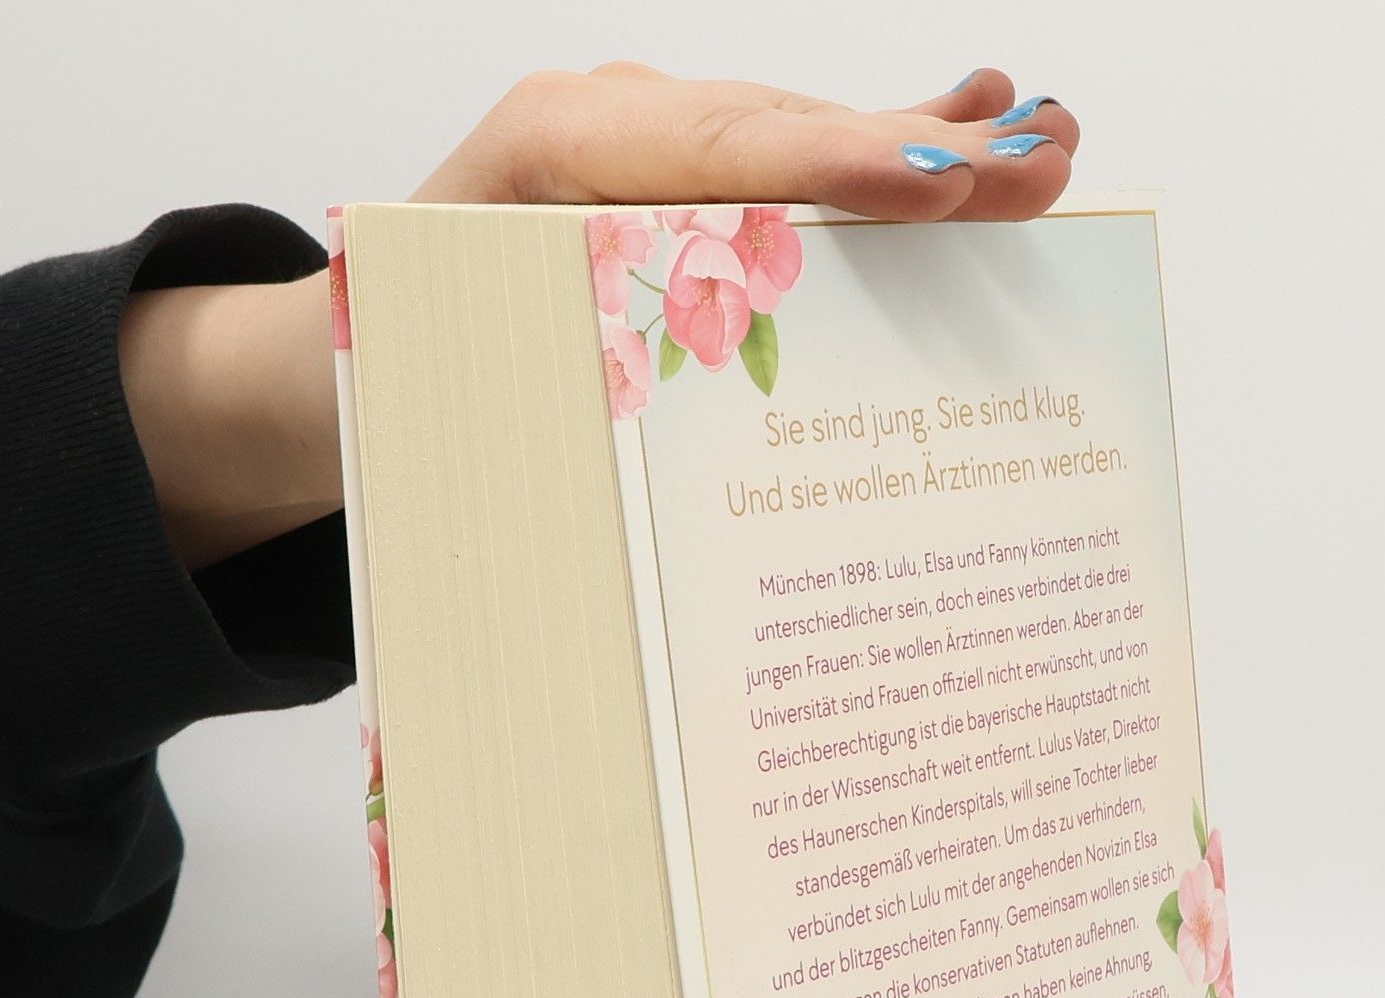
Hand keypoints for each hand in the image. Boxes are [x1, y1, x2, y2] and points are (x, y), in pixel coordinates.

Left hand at [125, 65, 1076, 568]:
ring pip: (802, 149)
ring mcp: (653, 149)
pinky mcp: (683, 184)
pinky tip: (978, 149)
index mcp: (541, 163)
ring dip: (925, 159)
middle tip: (1034, 167)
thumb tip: (686, 476)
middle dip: (912, 158)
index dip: (831, 170)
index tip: (932, 182)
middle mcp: (608, 134)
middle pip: (784, 137)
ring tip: (1044, 154)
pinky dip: (884, 170)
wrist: (340, 352)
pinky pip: (792, 174)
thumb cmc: (403, 379)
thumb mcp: (461, 394)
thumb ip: (559, 391)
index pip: (712, 155)